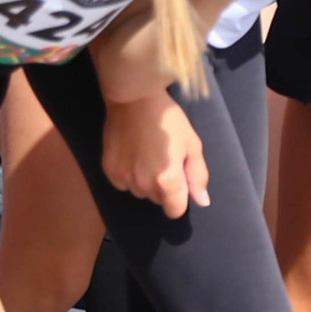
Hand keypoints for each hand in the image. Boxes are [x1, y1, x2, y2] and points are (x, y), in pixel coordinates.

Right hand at [101, 93, 206, 218]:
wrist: (134, 100)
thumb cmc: (169, 120)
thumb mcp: (192, 145)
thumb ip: (198, 176)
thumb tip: (202, 202)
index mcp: (167, 180)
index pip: (174, 211)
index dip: (180, 199)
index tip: (181, 181)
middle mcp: (143, 184)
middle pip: (158, 200)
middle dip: (165, 187)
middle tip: (165, 160)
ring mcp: (123, 178)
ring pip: (140, 192)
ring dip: (146, 182)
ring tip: (149, 156)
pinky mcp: (108, 170)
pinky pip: (123, 184)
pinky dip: (129, 176)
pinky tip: (133, 156)